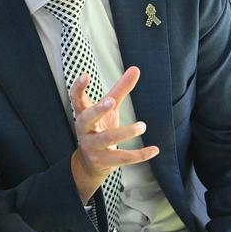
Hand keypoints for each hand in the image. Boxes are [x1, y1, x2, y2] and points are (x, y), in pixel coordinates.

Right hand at [70, 67, 159, 200]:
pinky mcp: (102, 161)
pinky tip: (154, 149)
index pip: (76, 99)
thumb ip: (120, 89)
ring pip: (107, 139)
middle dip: (98, 110)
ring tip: (142, 125)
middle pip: (86, 119)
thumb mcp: (109, 109)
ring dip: (126, 132)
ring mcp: (91, 146)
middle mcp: (84, 129)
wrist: (90, 163)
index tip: (85, 75)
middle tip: (111, 101)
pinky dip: (140, 154)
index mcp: (83, 114)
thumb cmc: (100, 128)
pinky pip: (122, 158)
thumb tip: (135, 68)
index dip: (78, 88)